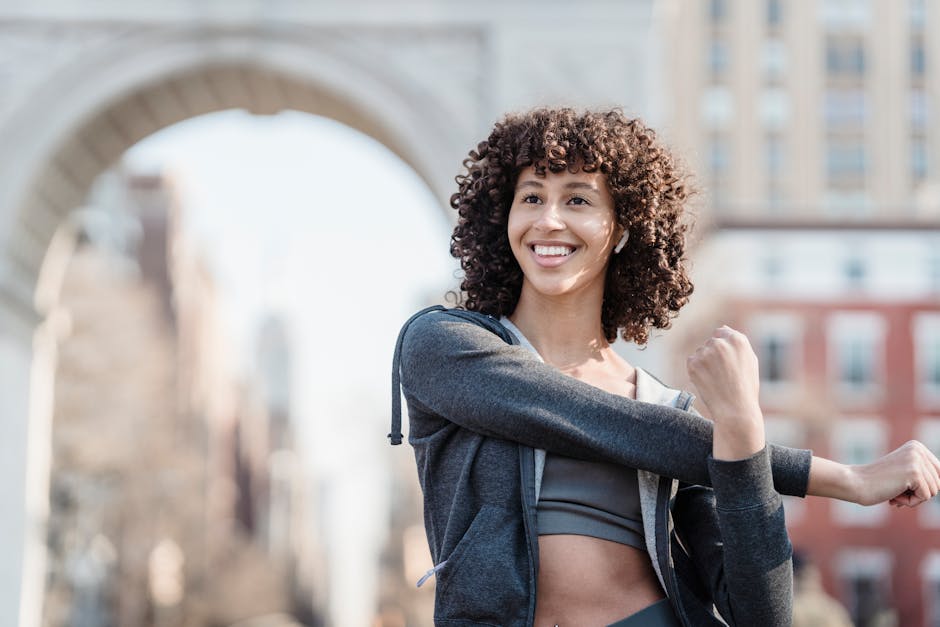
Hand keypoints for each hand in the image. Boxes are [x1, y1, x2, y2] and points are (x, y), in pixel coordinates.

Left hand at [686, 326, 763, 459]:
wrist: (735, 410)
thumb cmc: (745, 388)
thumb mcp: (750, 361)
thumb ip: (737, 343)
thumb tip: (723, 328)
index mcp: (737, 340)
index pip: (722, 332)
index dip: (723, 346)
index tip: (725, 360)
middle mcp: (720, 343)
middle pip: (710, 342)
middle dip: (713, 354)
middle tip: (722, 374)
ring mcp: (705, 352)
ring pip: (700, 352)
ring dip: (704, 362)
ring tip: (716, 379)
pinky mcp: (693, 363)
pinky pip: (692, 362)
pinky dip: (697, 370)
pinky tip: (708, 382)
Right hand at [848, 440, 939, 506]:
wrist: (856, 483)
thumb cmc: (877, 482)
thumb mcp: (903, 472)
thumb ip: (923, 475)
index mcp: (917, 446)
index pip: (939, 474)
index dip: (922, 486)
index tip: (900, 483)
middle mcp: (918, 450)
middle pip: (938, 483)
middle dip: (918, 493)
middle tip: (895, 489)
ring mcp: (916, 460)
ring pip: (934, 492)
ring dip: (913, 498)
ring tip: (893, 491)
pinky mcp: (915, 473)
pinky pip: (925, 497)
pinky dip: (910, 502)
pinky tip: (893, 495)